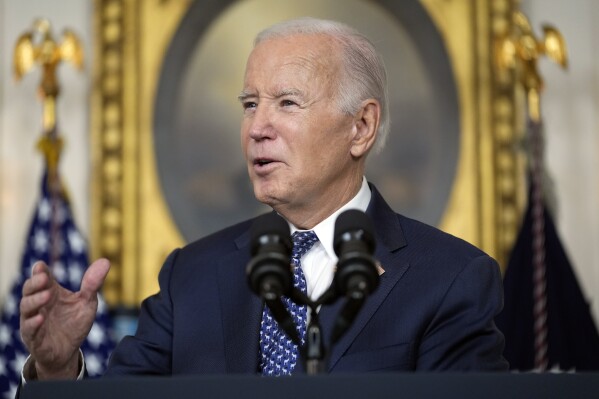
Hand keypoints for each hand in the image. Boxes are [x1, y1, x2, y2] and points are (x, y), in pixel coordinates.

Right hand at [19, 258, 109, 378]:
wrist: (68, 352)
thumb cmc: (75, 324)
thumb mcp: (87, 303)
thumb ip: (93, 284)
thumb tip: (105, 261)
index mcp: (51, 293)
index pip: (41, 278)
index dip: (40, 271)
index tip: (41, 265)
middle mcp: (39, 305)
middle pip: (29, 290)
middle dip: (35, 283)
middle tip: (44, 278)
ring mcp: (33, 321)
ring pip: (26, 307)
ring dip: (35, 300)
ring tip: (47, 295)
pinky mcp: (33, 338)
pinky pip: (29, 329)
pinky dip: (33, 323)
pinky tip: (41, 318)